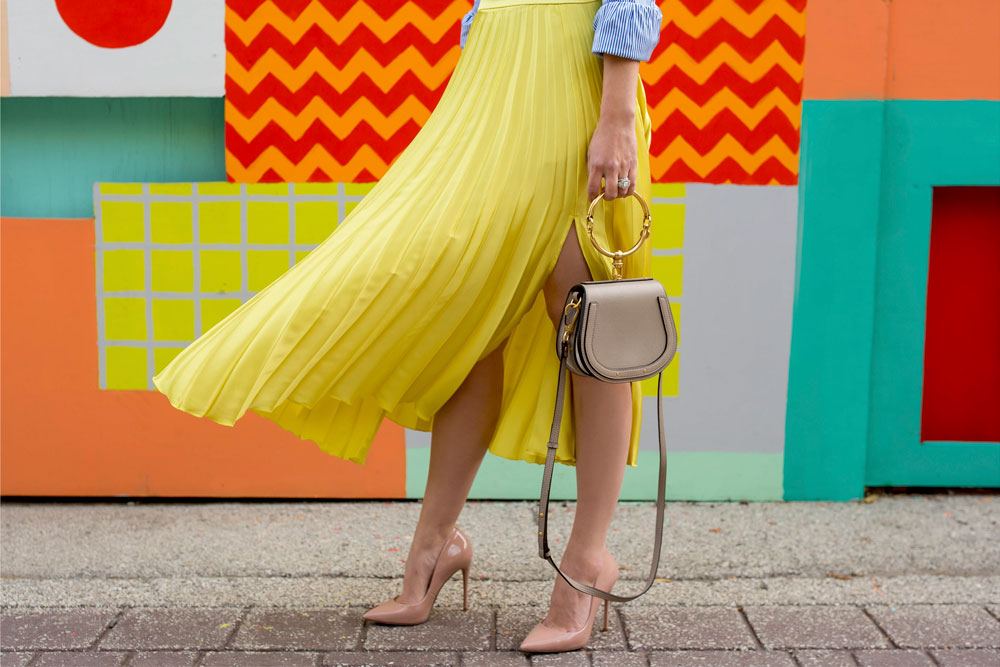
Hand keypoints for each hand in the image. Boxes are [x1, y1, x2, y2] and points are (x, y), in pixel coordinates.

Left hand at [587, 53, 640, 201]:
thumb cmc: (602, 138)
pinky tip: (624, 189)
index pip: (593, 189)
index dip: (592, 197)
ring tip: (615, 190)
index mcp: (597, 165)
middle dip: (606, 198)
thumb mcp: (591, 154)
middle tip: (605, 194)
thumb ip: (593, 170)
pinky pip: (632, 185)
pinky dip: (628, 191)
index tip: (592, 197)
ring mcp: (623, 167)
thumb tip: (595, 186)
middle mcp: (610, 168)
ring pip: (622, 192)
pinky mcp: (633, 165)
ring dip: (618, 195)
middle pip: (610, 194)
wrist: (617, 123)